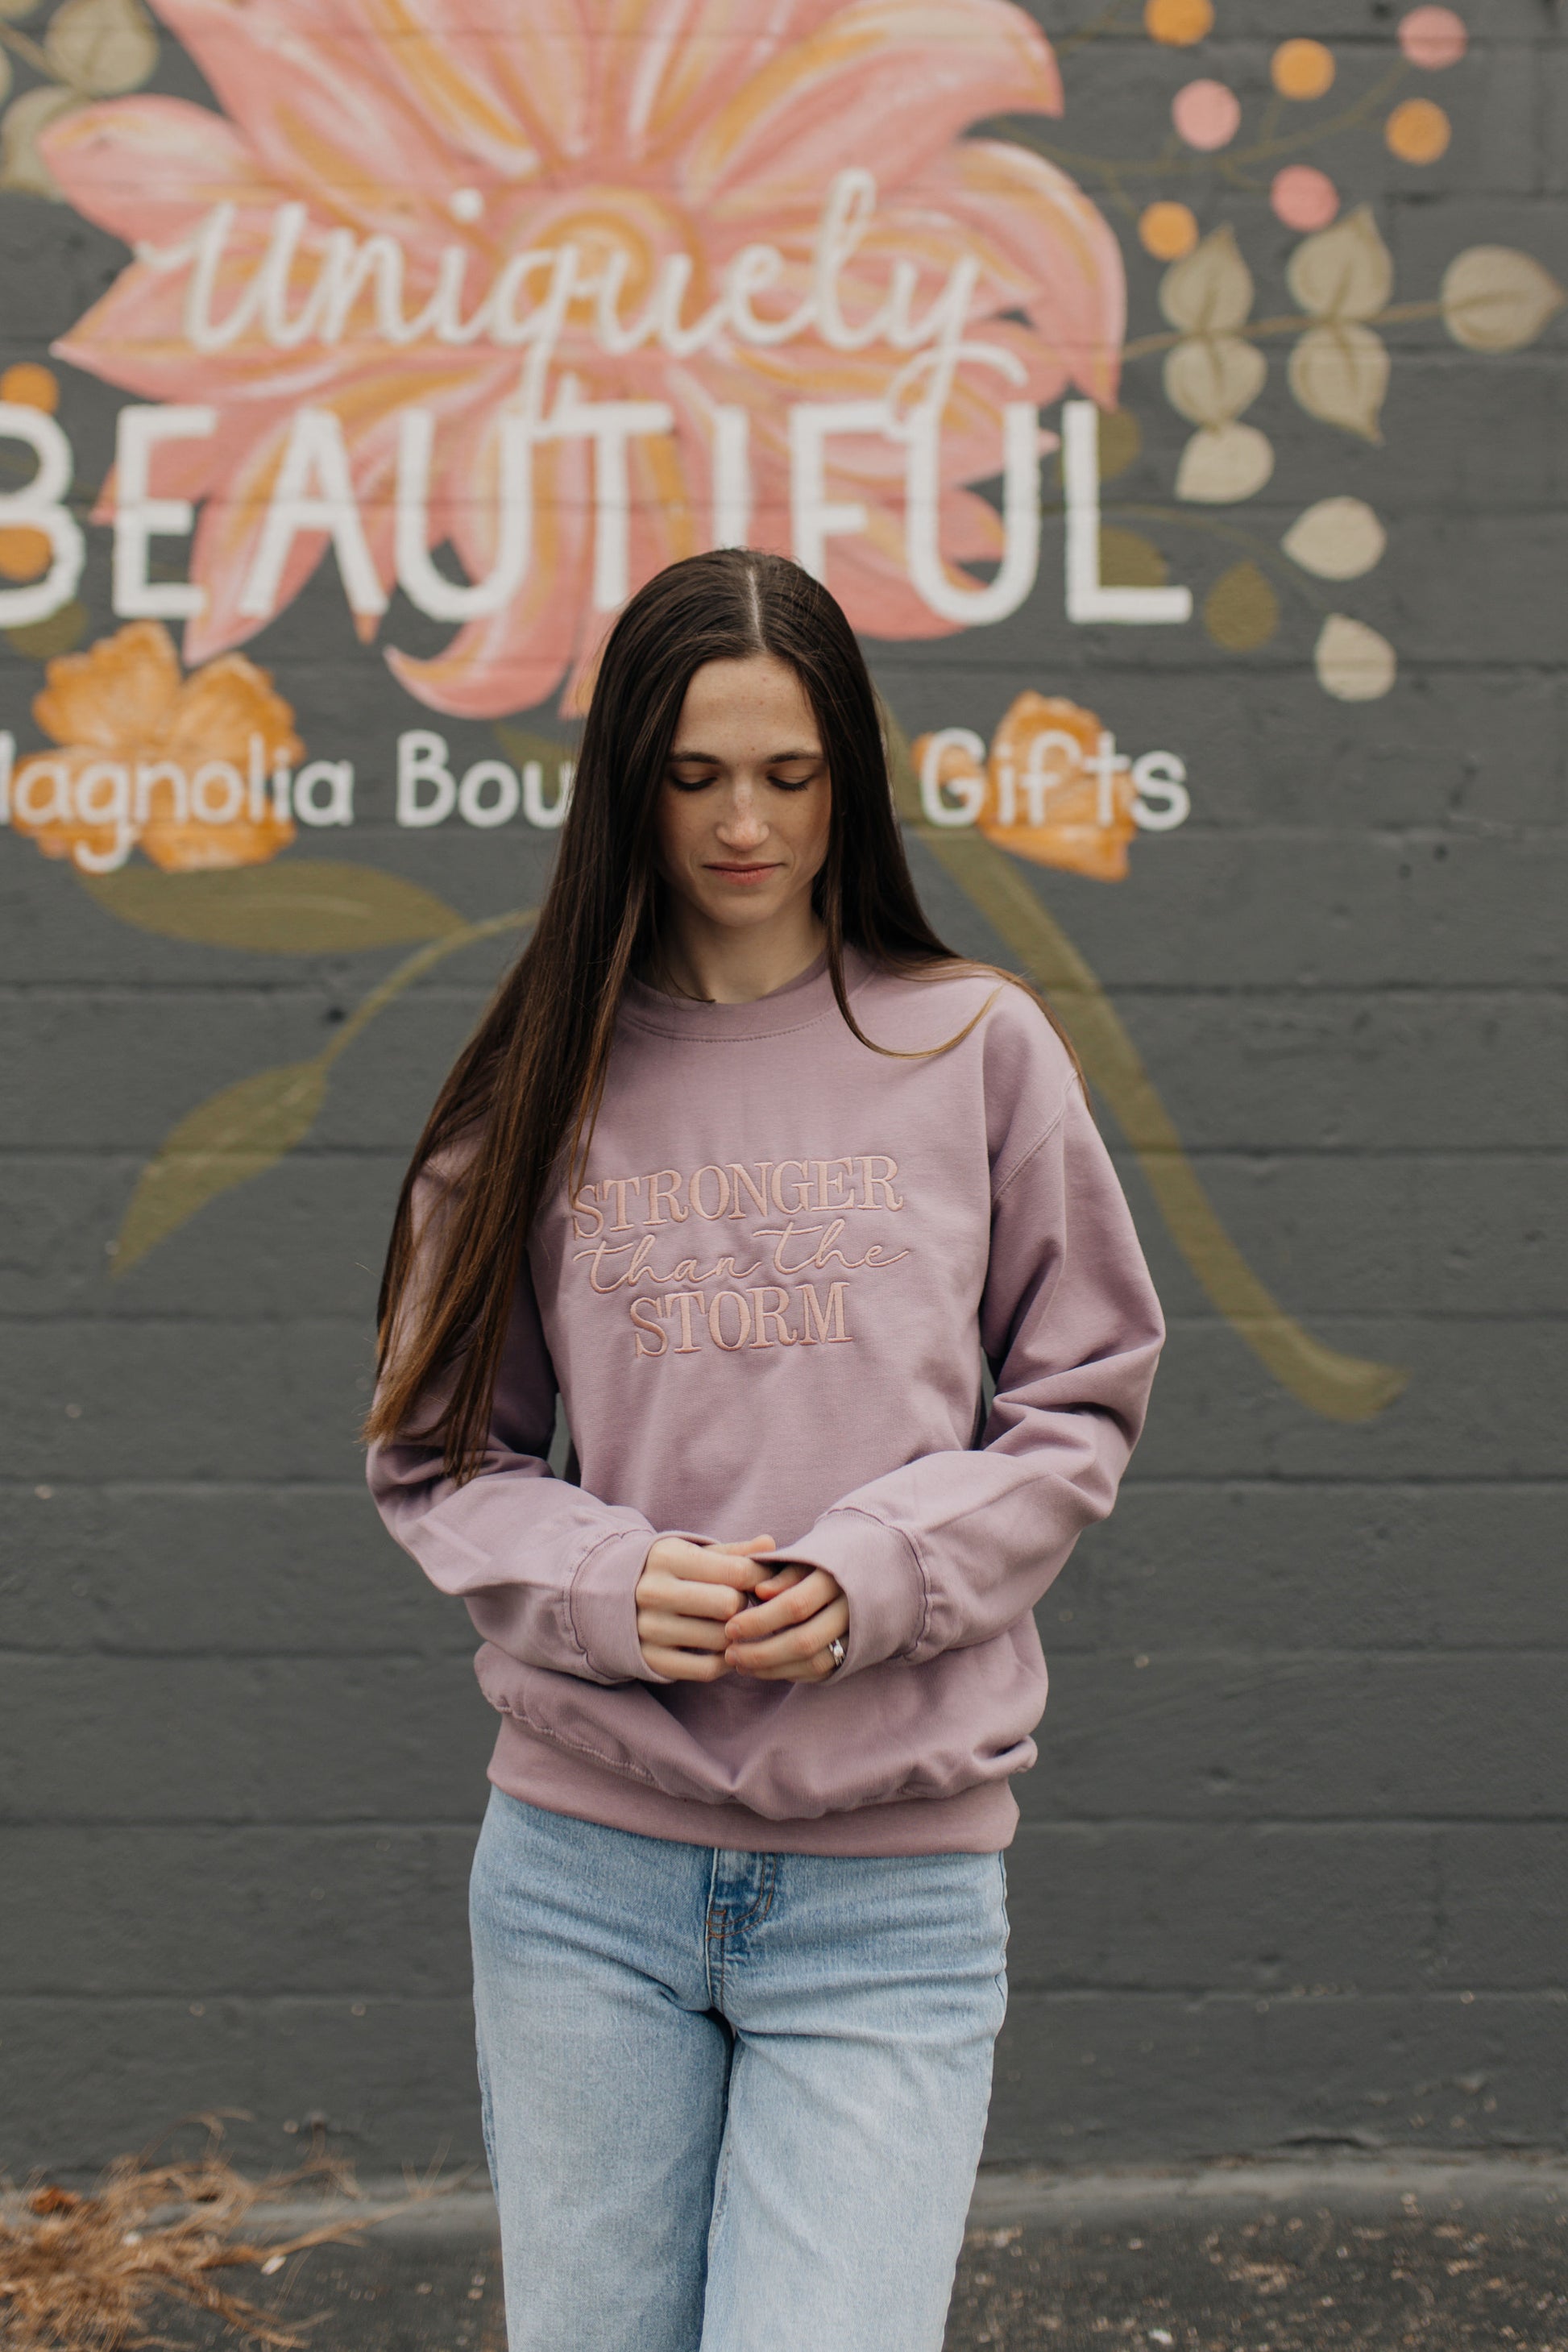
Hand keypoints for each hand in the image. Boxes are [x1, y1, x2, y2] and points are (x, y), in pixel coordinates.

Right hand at [635, 1535, 775, 1680]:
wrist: (610, 1598)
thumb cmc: (669, 1572)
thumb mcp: (695, 1553)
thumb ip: (734, 1552)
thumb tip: (770, 1544)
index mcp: (666, 1558)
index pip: (735, 1571)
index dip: (759, 1578)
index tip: (761, 1582)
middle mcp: (653, 1592)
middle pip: (729, 1606)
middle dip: (742, 1605)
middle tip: (738, 1604)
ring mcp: (649, 1628)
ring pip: (720, 1640)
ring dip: (735, 1635)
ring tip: (731, 1625)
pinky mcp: (651, 1659)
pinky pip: (706, 1670)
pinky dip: (724, 1662)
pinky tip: (724, 1649)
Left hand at [724, 1562, 848, 1682]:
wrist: (875, 1571)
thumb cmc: (827, 1559)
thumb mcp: (807, 1555)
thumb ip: (783, 1573)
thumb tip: (758, 1592)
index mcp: (836, 1578)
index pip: (795, 1606)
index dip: (760, 1620)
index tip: (730, 1628)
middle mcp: (851, 1610)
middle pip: (804, 1641)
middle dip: (762, 1653)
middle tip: (730, 1654)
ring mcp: (857, 1635)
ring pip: (813, 1662)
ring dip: (772, 1669)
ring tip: (740, 1665)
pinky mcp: (857, 1652)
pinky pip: (822, 1672)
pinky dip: (791, 1674)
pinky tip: (764, 1669)